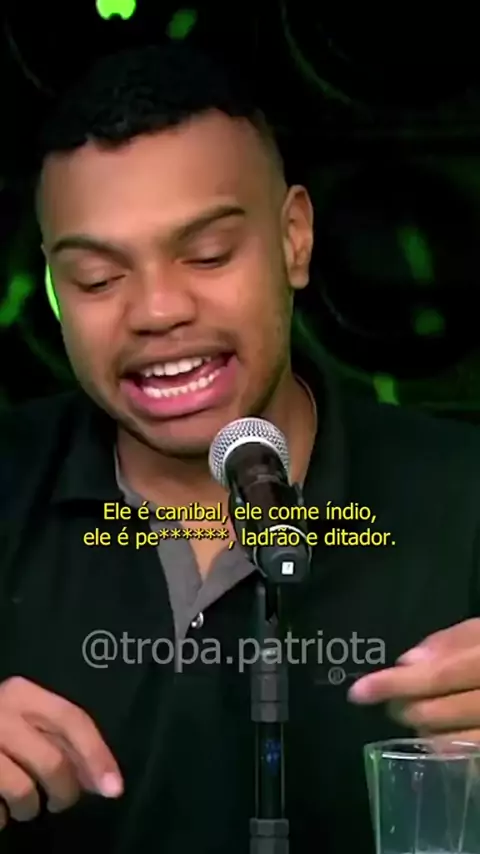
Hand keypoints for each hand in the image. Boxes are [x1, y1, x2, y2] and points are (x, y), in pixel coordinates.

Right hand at [0, 676, 122, 828]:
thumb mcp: (25, 717)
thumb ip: (59, 737)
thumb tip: (100, 778)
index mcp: (22, 692)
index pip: (72, 719)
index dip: (98, 755)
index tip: (114, 789)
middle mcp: (0, 712)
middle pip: (52, 761)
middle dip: (66, 791)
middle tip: (61, 801)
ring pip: (24, 790)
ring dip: (31, 808)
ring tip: (26, 805)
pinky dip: (1, 817)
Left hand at [348, 619, 479, 742]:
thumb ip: (451, 642)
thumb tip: (407, 663)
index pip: (436, 676)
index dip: (394, 684)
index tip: (357, 692)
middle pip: (434, 713)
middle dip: (402, 708)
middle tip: (391, 703)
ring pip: (446, 741)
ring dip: (419, 728)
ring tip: (414, 712)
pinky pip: (463, 754)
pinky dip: (442, 743)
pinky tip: (437, 731)